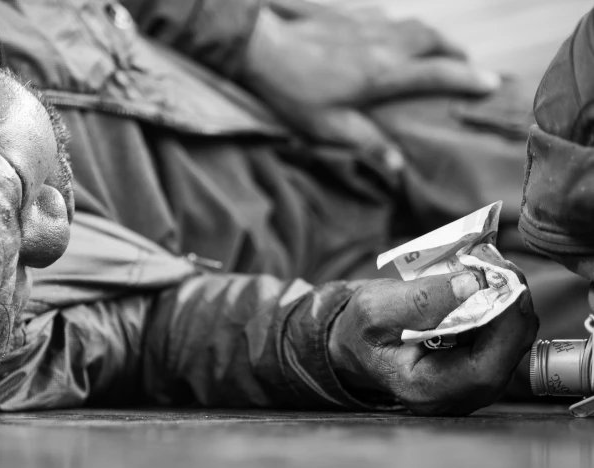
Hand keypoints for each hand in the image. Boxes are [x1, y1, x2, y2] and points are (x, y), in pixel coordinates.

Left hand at [239, 7, 500, 168]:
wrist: (262, 47)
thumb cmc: (293, 92)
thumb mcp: (326, 127)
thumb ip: (365, 142)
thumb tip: (396, 165)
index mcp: (383, 75)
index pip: (438, 74)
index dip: (468, 79)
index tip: (491, 83)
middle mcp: (384, 45)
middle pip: (435, 41)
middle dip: (458, 54)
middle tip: (470, 67)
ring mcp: (368, 26)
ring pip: (416, 25)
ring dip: (436, 38)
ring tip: (443, 51)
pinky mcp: (350, 16)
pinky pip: (390, 17)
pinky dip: (406, 27)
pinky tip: (400, 34)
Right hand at [329, 245, 537, 415]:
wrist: (357, 343)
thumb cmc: (362, 330)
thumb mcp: (377, 307)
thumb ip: (423, 299)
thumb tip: (473, 284)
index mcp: (425, 390)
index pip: (484, 369)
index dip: (504, 326)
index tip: (503, 282)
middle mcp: (454, 398)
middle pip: (506, 357)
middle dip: (512, 308)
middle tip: (501, 267)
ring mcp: (469, 387)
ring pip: (510, 346)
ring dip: (508, 305)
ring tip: (491, 271)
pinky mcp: (477, 371)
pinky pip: (503, 341)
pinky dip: (501, 310)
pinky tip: (485, 287)